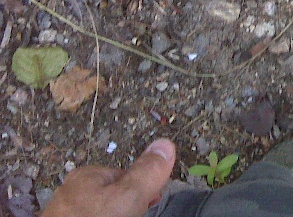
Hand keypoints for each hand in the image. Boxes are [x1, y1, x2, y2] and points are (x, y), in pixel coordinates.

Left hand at [42, 138, 175, 216]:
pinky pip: (90, 215)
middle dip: (129, 205)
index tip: (154, 199)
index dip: (145, 188)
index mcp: (88, 175)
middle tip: (138, 213)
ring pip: (101, 210)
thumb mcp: (127, 196)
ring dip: (115, 213)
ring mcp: (66, 213)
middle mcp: (72, 191)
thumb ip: (146, 173)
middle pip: (113, 194)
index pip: (127, 173)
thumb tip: (164, 145)